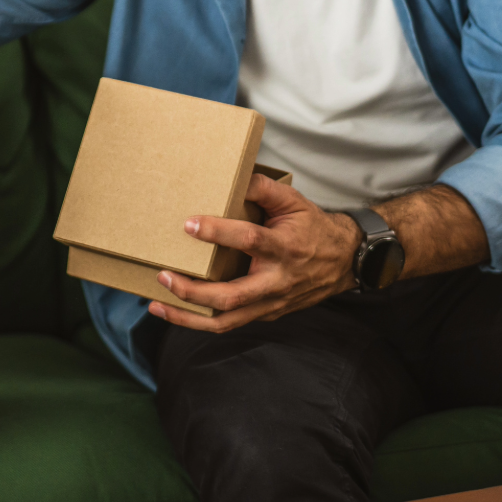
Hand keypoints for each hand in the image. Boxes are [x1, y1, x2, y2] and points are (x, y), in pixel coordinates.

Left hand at [148, 172, 359, 333]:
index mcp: (284, 248)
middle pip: (231, 296)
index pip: (248, 240)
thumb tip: (233, 178)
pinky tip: (175, 311)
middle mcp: (276, 281)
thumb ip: (263, 189)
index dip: (218, 232)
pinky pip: (230, 323)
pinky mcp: (266, 314)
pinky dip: (200, 321)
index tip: (189, 224)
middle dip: (193, 291)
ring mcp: (270, 303)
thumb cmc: (313, 228)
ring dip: (188, 316)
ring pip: (226, 320)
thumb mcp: (294, 201)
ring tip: (156, 304)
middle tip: (163, 276)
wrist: (344, 262)